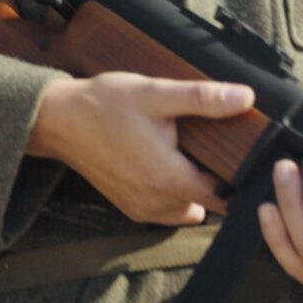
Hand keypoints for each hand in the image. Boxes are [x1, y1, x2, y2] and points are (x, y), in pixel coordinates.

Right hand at [27, 71, 254, 225]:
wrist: (57, 120)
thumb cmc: (104, 105)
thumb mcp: (155, 94)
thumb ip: (203, 98)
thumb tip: (245, 97)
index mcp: (169, 178)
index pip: (226, 197)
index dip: (238, 179)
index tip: (240, 158)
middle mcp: (157, 203)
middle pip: (207, 202)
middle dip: (213, 178)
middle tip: (207, 146)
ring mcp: (141, 209)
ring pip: (187, 208)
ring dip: (191, 187)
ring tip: (184, 153)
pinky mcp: (129, 208)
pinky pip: (165, 209)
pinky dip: (170, 192)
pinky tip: (162, 163)